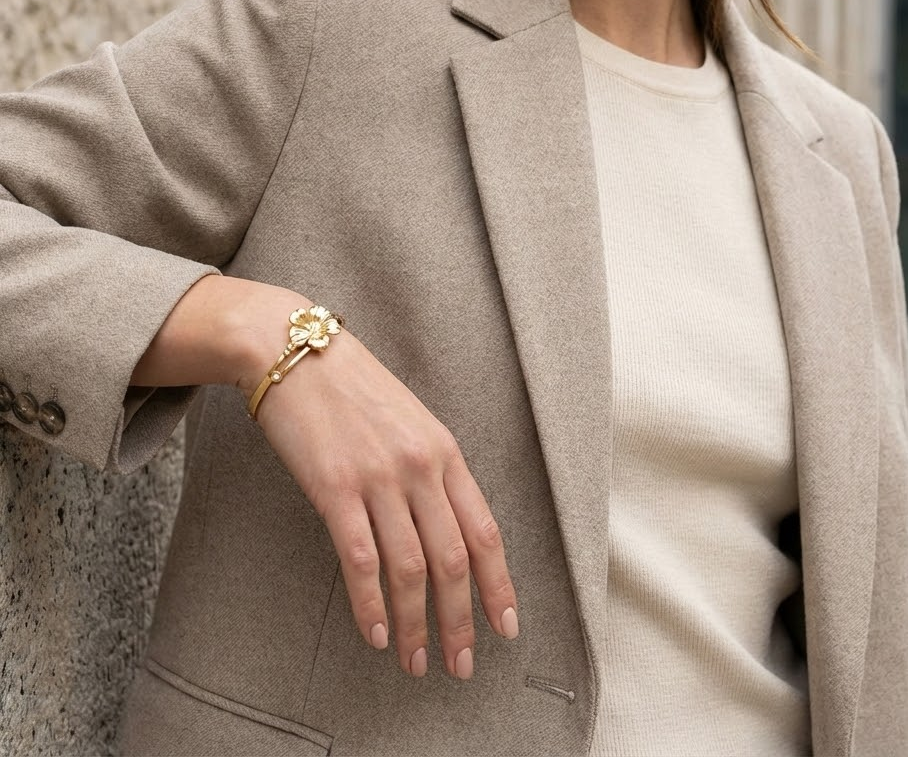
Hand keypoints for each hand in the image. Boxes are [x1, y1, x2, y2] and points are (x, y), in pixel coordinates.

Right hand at [250, 325, 518, 679]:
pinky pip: (360, 560)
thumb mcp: (409, 421)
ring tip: (415, 662)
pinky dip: (371, 604)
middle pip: (454, 560)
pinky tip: (375, 633)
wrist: (294, 351)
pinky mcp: (334, 487)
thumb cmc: (353, 387)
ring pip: (411, 568)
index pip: (485, 531)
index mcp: (445, 451)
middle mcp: (421, 467)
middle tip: (462, 664)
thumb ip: (432, 470)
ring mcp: (379, 477)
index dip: (499, 585)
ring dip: (416, 625)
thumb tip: (446, 529)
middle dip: (462, 620)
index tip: (505, 626)